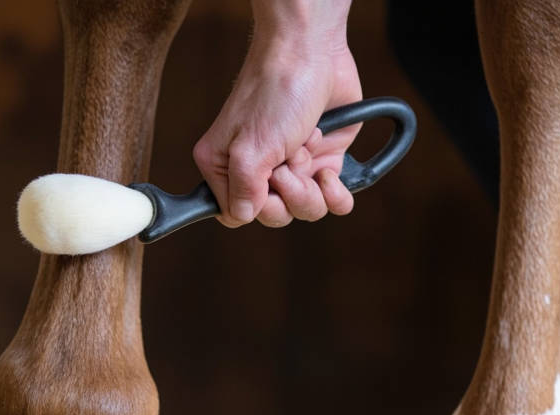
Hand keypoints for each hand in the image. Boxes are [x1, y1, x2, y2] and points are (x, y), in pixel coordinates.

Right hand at [193, 0, 360, 227]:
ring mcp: (292, 168)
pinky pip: (333, 201)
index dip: (256, 208)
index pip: (235, 214)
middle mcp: (257, 170)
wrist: (312, 52)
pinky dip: (336, 193)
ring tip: (306, 150)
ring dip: (310, 186)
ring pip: (304, 211)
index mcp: (223, 167)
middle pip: (273, 215)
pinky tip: (329, 173)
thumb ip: (244, 189)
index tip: (266, 184)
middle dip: (288, 195)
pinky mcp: (322, 162)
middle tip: (289, 163)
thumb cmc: (274, 92)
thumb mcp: (251, 148)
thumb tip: (242, 216)